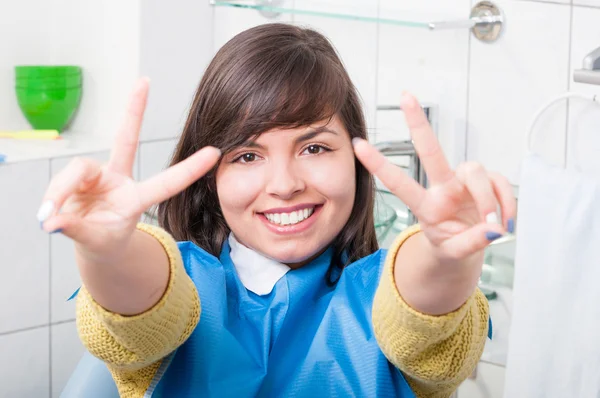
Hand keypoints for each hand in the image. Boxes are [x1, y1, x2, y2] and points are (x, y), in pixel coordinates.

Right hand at [37, 77, 220, 264]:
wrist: (94, 243)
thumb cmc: (104, 241)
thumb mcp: (96, 242)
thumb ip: (76, 231)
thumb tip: (51, 221)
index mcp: (137, 199)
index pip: (167, 182)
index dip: (189, 168)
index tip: (215, 152)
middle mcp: (120, 180)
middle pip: (125, 140)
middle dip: (134, 110)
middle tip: (144, 82)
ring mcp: (99, 175)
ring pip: (77, 169)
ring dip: (60, 192)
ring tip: (48, 217)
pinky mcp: (77, 177)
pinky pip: (60, 180)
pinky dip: (51, 198)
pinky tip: (47, 215)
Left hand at [353, 93, 515, 262]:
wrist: (466, 250)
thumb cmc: (452, 246)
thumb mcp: (454, 253)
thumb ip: (471, 243)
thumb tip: (492, 229)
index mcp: (426, 206)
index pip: (400, 183)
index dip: (379, 165)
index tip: (357, 145)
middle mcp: (442, 187)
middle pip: (431, 151)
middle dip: (418, 124)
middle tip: (405, 96)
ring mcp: (463, 182)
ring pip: (476, 171)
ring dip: (488, 198)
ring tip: (496, 226)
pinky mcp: (486, 182)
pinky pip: (499, 183)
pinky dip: (506, 203)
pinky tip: (505, 221)